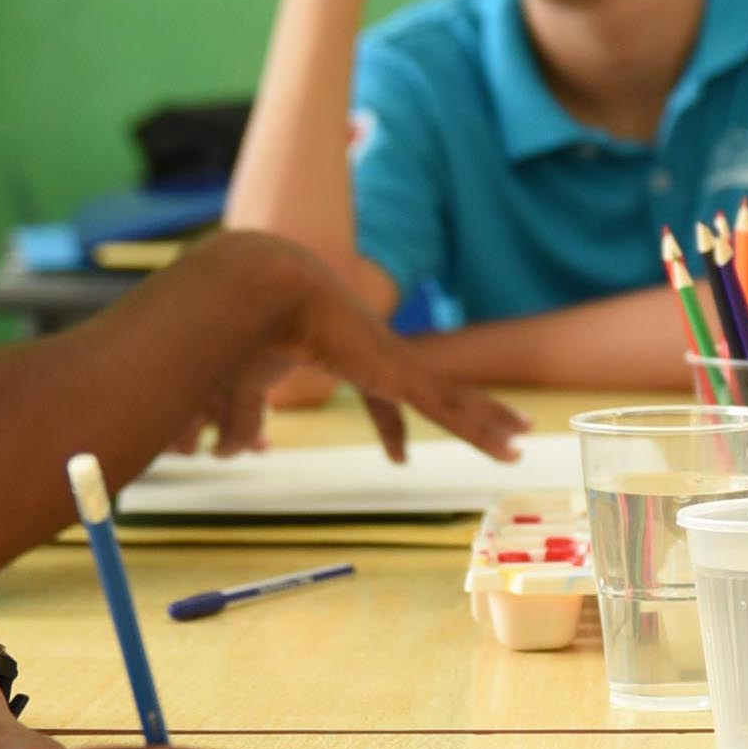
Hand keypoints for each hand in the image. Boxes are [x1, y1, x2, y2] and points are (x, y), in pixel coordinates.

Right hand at [228, 248, 525, 463]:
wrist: (257, 291)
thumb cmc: (242, 334)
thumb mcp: (240, 392)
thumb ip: (239, 423)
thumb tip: (224, 456)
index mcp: (347, 356)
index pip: (378, 396)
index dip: (389, 427)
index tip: (398, 457)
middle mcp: (378, 355)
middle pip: (434, 391)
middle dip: (466, 413)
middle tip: (499, 430)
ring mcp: (394, 361)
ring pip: (454, 399)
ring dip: (489, 419)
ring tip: (523, 437)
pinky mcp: (400, 370)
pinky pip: (450, 408)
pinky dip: (482, 429)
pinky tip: (510, 445)